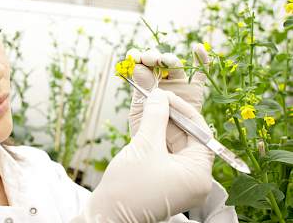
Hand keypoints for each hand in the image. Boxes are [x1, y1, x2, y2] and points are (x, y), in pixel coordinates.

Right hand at [72, 89, 213, 222]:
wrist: (107, 214)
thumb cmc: (127, 187)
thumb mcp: (144, 146)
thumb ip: (155, 117)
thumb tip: (160, 96)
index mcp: (198, 175)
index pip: (199, 133)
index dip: (183, 110)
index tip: (166, 95)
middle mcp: (195, 180)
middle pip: (188, 138)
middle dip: (171, 117)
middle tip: (156, 99)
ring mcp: (182, 183)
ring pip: (176, 146)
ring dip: (162, 127)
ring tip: (150, 109)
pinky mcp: (168, 183)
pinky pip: (167, 155)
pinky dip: (158, 140)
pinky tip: (147, 125)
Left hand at [127, 45, 209, 152]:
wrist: (163, 164)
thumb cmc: (146, 144)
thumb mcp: (140, 117)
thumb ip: (143, 94)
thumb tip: (140, 68)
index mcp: (143, 92)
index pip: (141, 68)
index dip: (137, 59)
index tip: (133, 54)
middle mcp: (161, 88)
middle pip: (158, 66)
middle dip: (153, 58)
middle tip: (148, 58)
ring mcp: (179, 90)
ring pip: (177, 69)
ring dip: (170, 60)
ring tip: (164, 61)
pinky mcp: (195, 96)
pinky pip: (200, 78)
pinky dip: (202, 62)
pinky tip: (198, 48)